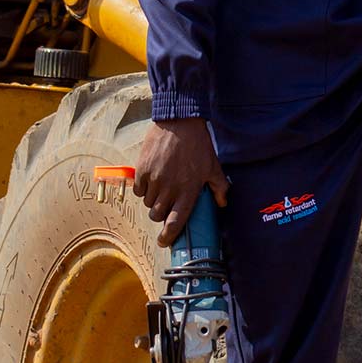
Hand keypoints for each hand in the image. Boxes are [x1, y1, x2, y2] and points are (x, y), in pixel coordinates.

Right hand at [134, 117, 228, 246]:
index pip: (175, 222)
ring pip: (148, 204)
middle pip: (158, 215)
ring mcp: (154, 180)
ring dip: (154, 200)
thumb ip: (219, 186)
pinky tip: (152, 179)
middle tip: (168, 203)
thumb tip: (222, 203)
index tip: (164, 241)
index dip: (168, 236)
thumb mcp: (213, 165)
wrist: (179, 121)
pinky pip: (139, 191)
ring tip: (162, 187)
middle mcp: (170, 188)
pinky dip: (144, 189)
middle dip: (161, 214)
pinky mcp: (142, 171)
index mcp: (188, 190)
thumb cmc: (198, 144)